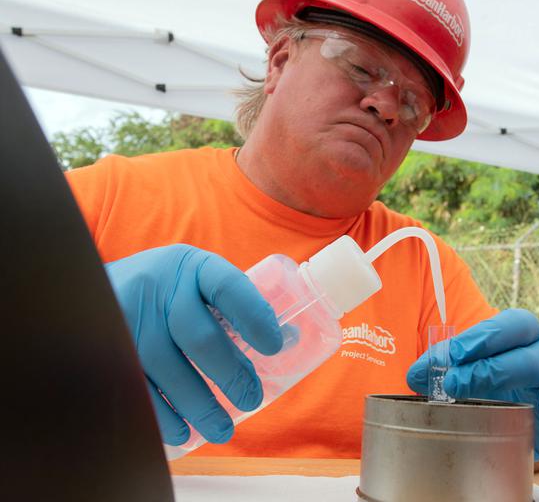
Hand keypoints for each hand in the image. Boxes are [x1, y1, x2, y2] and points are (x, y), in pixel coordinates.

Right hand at [106, 244, 281, 445]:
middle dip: (231, 375)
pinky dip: (161, 415)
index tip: (274, 347)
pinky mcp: (101, 348)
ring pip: (167, 369)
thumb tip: (291, 340)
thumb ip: (233, 304)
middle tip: (252, 398)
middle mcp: (157, 286)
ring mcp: (125, 317)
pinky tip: (181, 432)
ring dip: (199, 406)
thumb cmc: (165, 290)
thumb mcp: (196, 280)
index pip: (229, 287)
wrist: (87, 283)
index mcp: (192, 265)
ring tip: (222, 429)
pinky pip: (135, 387)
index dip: (255, 317)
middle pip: (199, 337)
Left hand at [407, 309, 538, 461]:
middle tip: (455, 385)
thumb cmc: (483, 380)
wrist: (503, 411)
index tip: (456, 352)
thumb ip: (440, 368)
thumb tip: (415, 375)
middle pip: (534, 357)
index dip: (486, 335)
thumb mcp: (462, 369)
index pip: (514, 324)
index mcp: (522, 337)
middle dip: (494, 369)